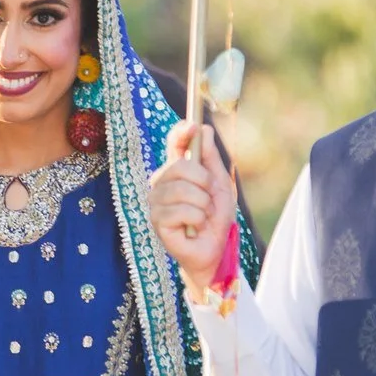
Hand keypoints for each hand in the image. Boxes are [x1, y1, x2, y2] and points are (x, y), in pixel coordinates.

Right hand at [147, 123, 236, 296]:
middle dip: (204, 183)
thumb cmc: (214, 218)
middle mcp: (161, 183)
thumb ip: (210, 158)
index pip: (174, 144)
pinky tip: (194, 227)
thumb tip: (203, 128)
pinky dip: (197, 219)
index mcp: (175, 171)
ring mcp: (156, 202)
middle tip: (208, 199)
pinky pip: (183, 210)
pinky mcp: (157, 221)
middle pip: (181, 165)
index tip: (192, 126)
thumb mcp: (219, 184)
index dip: (181, 133)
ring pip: (184, 190)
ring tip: (202, 216)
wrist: (214, 249)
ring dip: (203, 205)